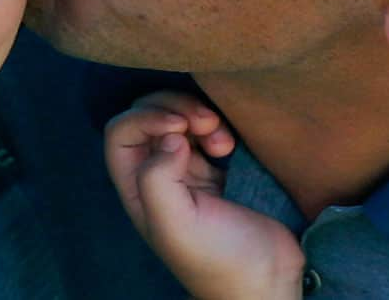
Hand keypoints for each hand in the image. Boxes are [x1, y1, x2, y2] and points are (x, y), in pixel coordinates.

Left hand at [105, 91, 304, 299]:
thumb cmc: (218, 259)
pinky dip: (217, 127)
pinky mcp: (213, 167)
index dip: (145, 118)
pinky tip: (229, 146)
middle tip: (205, 122)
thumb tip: (170, 136)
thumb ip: (157, 178)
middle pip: (147, 115)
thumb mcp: (175, 226)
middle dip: (175, 108)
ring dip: (198, 115)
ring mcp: (184, 169)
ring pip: (176, 116)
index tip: (180, 126)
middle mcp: (154, 174)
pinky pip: (205, 128)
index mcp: (136, 188)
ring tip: (222, 140)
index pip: (121, 132)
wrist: (267, 279)